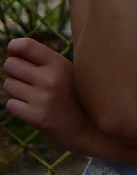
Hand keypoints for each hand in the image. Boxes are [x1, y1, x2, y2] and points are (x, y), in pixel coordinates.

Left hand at [3, 38, 96, 153]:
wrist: (90, 129)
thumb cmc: (75, 95)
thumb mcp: (67, 72)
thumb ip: (43, 60)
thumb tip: (12, 48)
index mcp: (60, 64)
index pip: (25, 46)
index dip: (14, 47)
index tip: (15, 52)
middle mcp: (51, 79)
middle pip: (10, 65)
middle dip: (15, 71)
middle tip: (29, 79)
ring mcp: (43, 99)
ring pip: (9, 85)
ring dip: (17, 90)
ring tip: (37, 96)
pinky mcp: (37, 117)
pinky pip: (11, 104)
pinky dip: (19, 107)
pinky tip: (36, 109)